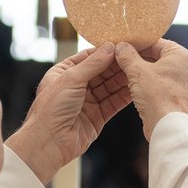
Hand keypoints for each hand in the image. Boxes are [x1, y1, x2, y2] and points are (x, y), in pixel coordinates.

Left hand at [6, 45, 131, 181]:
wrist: (49, 142)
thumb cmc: (50, 109)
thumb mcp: (71, 79)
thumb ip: (93, 64)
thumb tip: (109, 47)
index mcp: (63, 73)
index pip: (88, 57)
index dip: (105, 51)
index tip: (123, 45)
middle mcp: (75, 86)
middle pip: (101, 72)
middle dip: (117, 65)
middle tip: (135, 57)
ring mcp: (87, 102)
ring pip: (109, 87)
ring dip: (123, 79)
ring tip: (138, 70)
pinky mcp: (97, 117)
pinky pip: (113, 103)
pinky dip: (124, 96)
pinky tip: (135, 87)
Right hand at [112, 40, 187, 139]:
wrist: (169, 127)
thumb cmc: (158, 97)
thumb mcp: (137, 71)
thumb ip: (128, 56)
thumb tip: (121, 47)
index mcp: (183, 56)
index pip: (157, 43)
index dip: (138, 45)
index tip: (124, 48)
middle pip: (160, 58)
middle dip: (141, 60)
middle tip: (123, 61)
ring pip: (162, 73)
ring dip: (145, 74)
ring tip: (128, 75)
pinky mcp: (183, 99)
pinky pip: (165, 87)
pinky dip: (152, 86)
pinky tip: (138, 90)